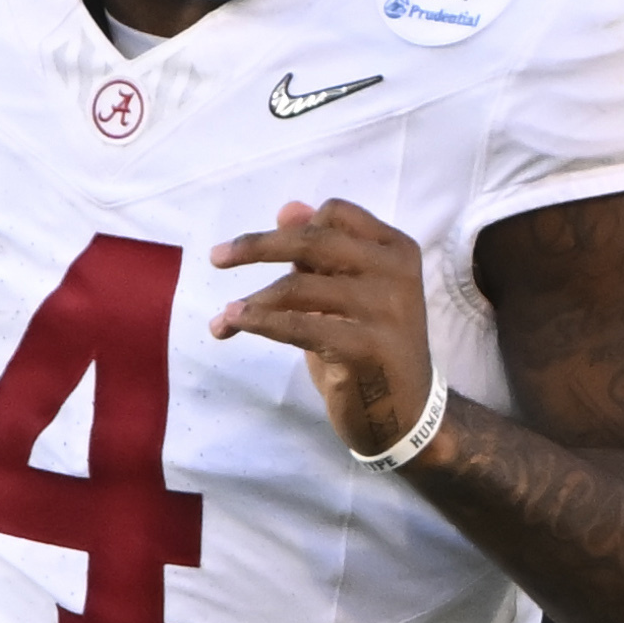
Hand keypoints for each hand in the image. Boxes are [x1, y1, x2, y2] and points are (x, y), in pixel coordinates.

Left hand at [211, 196, 441, 457]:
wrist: (406, 413)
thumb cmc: (372, 348)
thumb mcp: (349, 293)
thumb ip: (323, 253)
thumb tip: (287, 209)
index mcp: (396, 250)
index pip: (337, 213)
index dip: (294, 226)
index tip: (262, 245)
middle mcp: (396, 272)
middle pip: (314, 241)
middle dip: (257, 246)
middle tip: (218, 257)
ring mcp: (386, 308)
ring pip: (299, 285)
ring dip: (254, 300)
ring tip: (225, 316)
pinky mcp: (366, 345)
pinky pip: (298, 325)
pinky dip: (259, 323)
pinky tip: (232, 325)